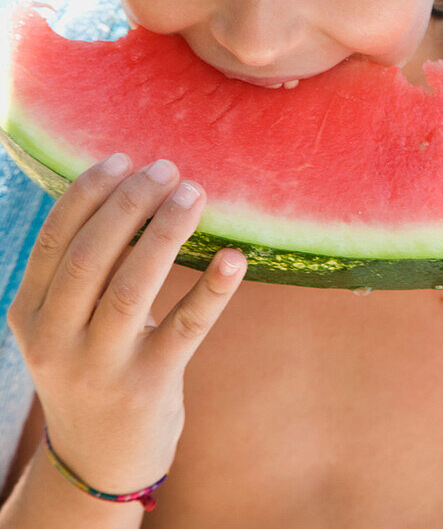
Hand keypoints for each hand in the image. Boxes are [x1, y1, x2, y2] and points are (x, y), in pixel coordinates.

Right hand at [7, 153, 246, 494]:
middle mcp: (57, 341)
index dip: (88, 192)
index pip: (54, 239)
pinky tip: (234, 259)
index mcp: (30, 314)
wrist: (99, 461)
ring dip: (165, 233)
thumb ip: (81, 268)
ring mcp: (101, 367)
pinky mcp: (149, 386)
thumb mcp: (63, 323)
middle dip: (129, 203)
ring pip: (130, 288)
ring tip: (194, 193)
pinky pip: (184, 328)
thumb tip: (130, 184)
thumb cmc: (90, 365)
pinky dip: (211, 290)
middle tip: (167, 170)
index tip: (124, 158)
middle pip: (90, 257)